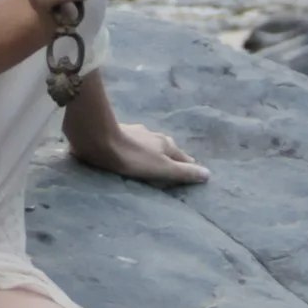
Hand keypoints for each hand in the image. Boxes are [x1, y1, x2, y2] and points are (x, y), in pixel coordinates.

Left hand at [62, 99, 209, 189]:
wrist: (98, 138)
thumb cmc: (132, 156)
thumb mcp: (161, 168)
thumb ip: (183, 172)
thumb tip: (208, 174)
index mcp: (165, 143)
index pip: (183, 157)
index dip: (188, 166)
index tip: (193, 173)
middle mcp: (152, 135)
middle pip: (166, 148)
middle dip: (170, 157)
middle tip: (172, 169)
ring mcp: (134, 132)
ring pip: (148, 144)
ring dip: (150, 153)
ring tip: (149, 164)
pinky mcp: (116, 133)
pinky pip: (130, 144)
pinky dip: (133, 150)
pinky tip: (127, 155)